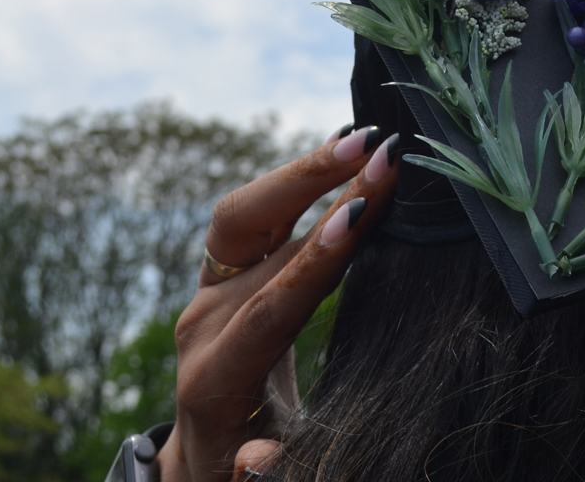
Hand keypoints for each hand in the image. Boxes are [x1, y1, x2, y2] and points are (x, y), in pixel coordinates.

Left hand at [156, 126, 400, 481]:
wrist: (209, 455)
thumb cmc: (251, 462)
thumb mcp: (261, 470)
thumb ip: (269, 465)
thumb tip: (260, 458)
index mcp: (216, 378)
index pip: (271, 304)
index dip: (319, 258)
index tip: (363, 210)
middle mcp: (203, 326)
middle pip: (256, 239)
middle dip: (320, 188)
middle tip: (381, 150)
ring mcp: (208, 294)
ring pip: (245, 213)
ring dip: (306, 171)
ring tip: (365, 137)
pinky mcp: (220, 275)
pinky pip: (253, 214)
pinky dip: (299, 179)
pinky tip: (342, 151)